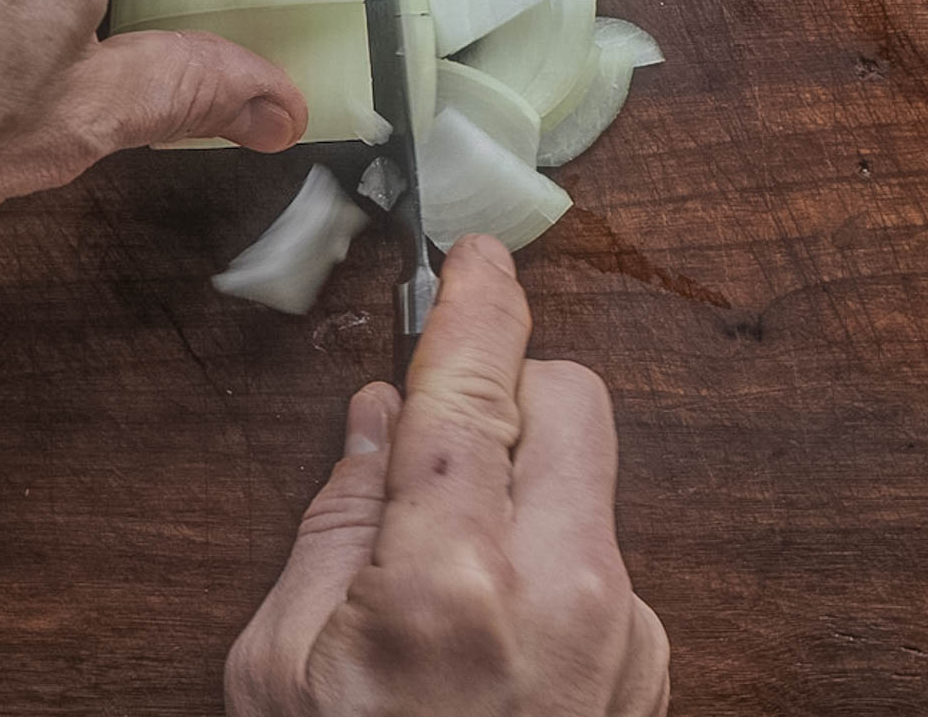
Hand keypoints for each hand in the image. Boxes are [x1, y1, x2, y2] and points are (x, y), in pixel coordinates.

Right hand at [226, 235, 669, 715]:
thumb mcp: (280, 670)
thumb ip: (330, 529)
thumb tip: (376, 421)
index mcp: (451, 585)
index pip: (473, 389)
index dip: (476, 304)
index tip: (476, 258)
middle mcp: (562, 596)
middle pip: (568, 398)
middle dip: (507, 386)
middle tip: (441, 436)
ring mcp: (620, 634)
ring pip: (584, 476)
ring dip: (522, 482)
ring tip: (453, 565)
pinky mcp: (647, 665)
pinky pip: (599, 555)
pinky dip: (546, 558)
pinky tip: (496, 626)